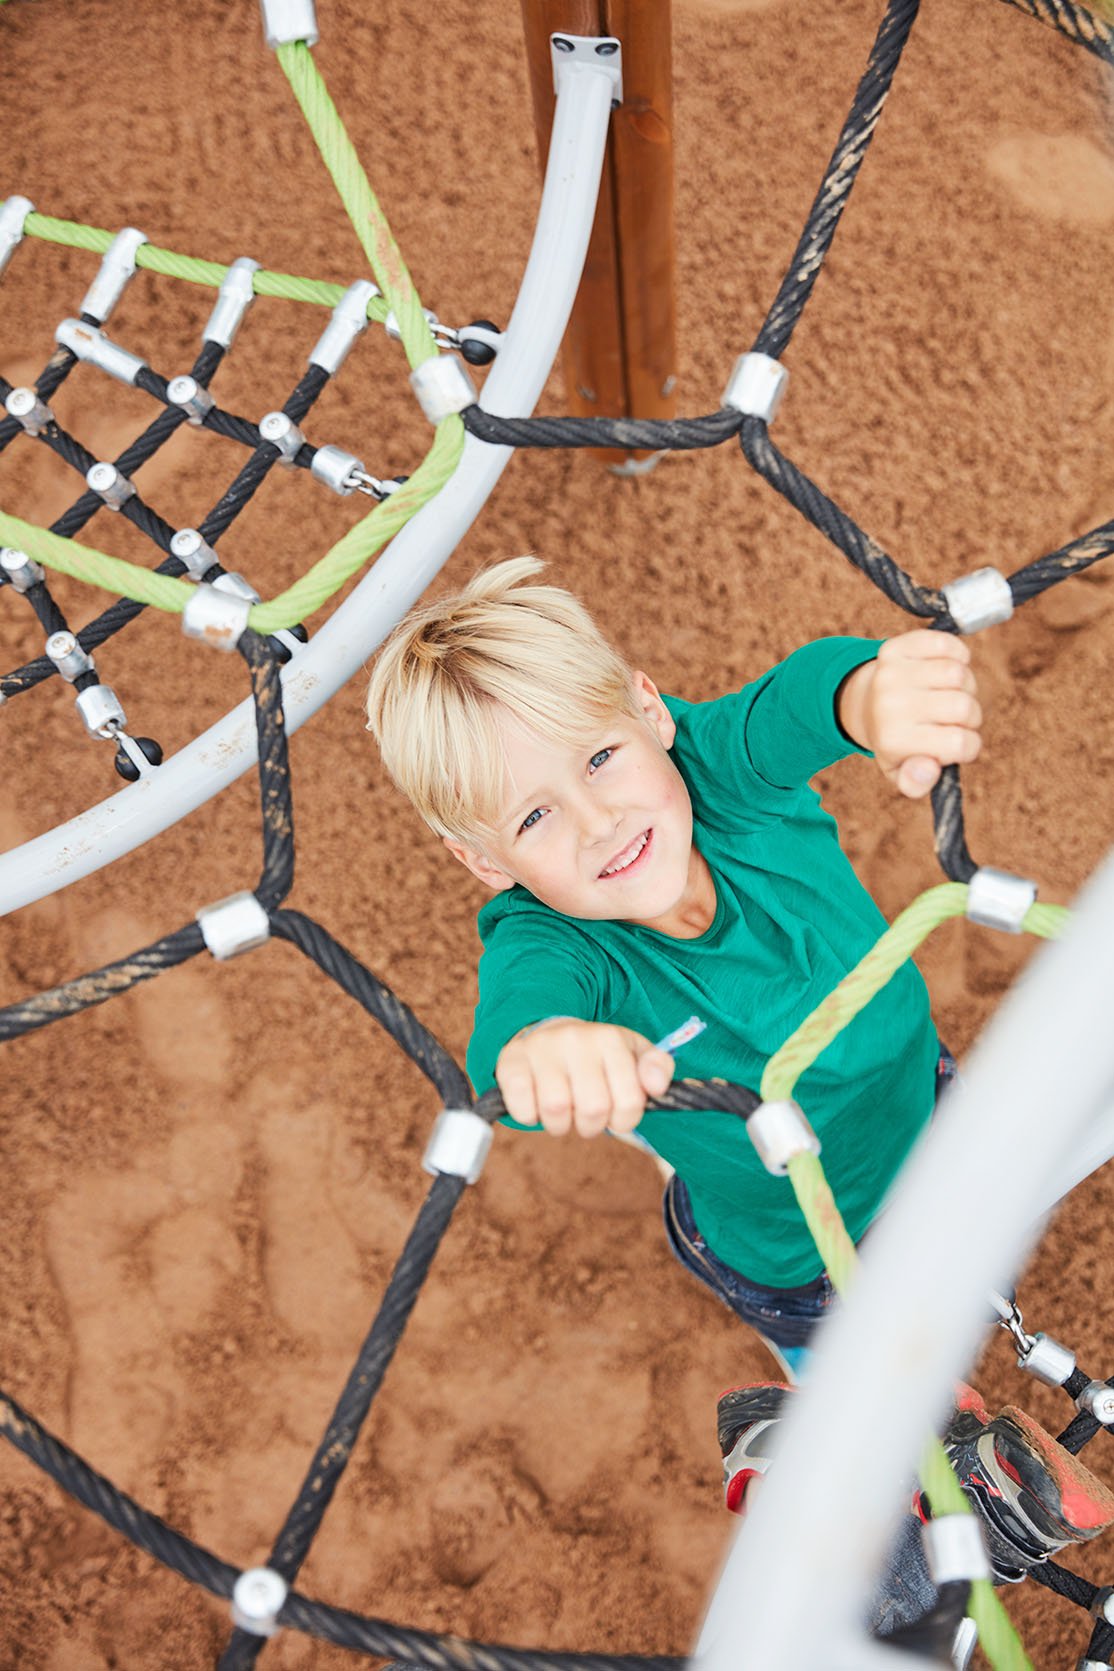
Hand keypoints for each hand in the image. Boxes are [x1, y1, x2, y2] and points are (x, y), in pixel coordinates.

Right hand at [495, 1018, 674, 1137]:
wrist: (547, 1032)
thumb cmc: (597, 1056)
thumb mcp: (633, 1055)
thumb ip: (657, 1068)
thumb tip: (657, 1086)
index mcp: (610, 1038)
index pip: (630, 1103)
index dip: (625, 1120)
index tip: (616, 1111)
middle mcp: (575, 1038)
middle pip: (593, 1110)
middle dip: (592, 1125)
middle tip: (586, 1115)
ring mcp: (541, 1048)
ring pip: (556, 1111)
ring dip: (561, 1125)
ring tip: (563, 1112)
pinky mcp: (510, 1062)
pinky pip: (522, 1108)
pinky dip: (530, 1117)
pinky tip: (536, 1106)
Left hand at [837, 632, 981, 798]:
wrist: (865, 705)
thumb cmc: (897, 742)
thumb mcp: (902, 772)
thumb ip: (917, 782)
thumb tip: (928, 769)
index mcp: (894, 740)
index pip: (962, 744)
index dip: (969, 746)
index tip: (955, 744)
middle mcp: (890, 705)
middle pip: (965, 707)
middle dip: (970, 716)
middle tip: (952, 719)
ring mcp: (891, 674)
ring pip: (960, 674)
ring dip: (965, 685)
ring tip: (949, 694)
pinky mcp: (895, 648)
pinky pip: (947, 644)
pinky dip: (957, 654)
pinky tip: (944, 668)